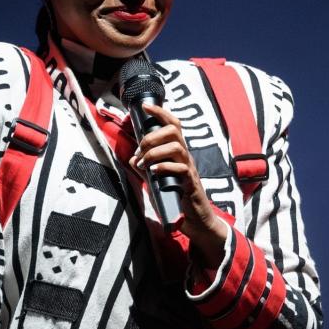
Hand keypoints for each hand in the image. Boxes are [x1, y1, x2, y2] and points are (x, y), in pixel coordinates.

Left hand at [129, 102, 229, 264]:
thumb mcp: (157, 181)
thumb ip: (146, 168)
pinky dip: (164, 167)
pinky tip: (154, 173)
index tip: (145, 106)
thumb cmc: (177, 199)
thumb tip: (133, 158)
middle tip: (140, 151)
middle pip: (174, 131)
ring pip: (177, 146)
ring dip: (155, 152)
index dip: (161, 113)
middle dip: (152, 136)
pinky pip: (180, 168)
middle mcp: (186, 157)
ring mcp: (190, 169)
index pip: (173, 125)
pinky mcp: (191, 184)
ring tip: (144, 163)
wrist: (196, 222)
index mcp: (179, 153)